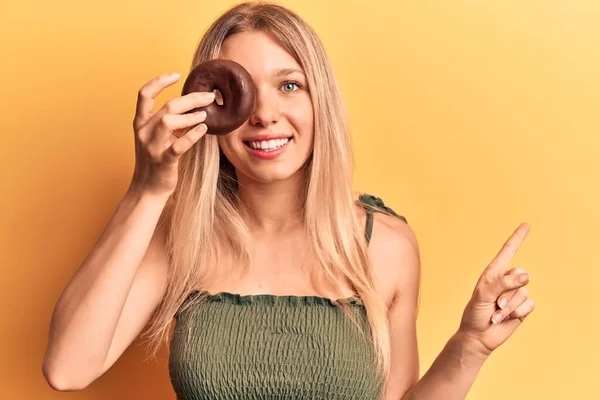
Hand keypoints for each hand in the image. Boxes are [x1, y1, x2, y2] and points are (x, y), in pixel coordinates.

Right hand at [130, 72, 215, 197]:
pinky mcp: (164, 161)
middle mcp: (143, 132)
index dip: (160, 81)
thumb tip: (194, 107)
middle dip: (191, 99)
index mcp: (140, 123)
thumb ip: (170, 122)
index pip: (144, 94)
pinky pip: (178, 146)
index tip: (178, 74)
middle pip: (167, 106)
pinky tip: (203, 129)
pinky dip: (192, 135)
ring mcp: (152, 147)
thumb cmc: (156, 161)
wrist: (147, 189)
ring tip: (205, 115)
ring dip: (190, 116)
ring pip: (169, 121)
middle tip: (210, 97)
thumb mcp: (157, 138)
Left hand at [458, 223, 534, 356]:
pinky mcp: (522, 307)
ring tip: (495, 313)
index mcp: (493, 273)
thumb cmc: (475, 314)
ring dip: (508, 306)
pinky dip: (516, 313)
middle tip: (493, 304)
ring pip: (523, 292)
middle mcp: (506, 280)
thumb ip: (503, 284)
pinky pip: (529, 305)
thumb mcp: (483, 296)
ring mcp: (515, 294)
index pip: (508, 251)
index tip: (526, 225)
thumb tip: (526, 275)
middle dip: (507, 292)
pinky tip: (505, 319)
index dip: (517, 238)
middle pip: (520, 275)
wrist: (478, 336)